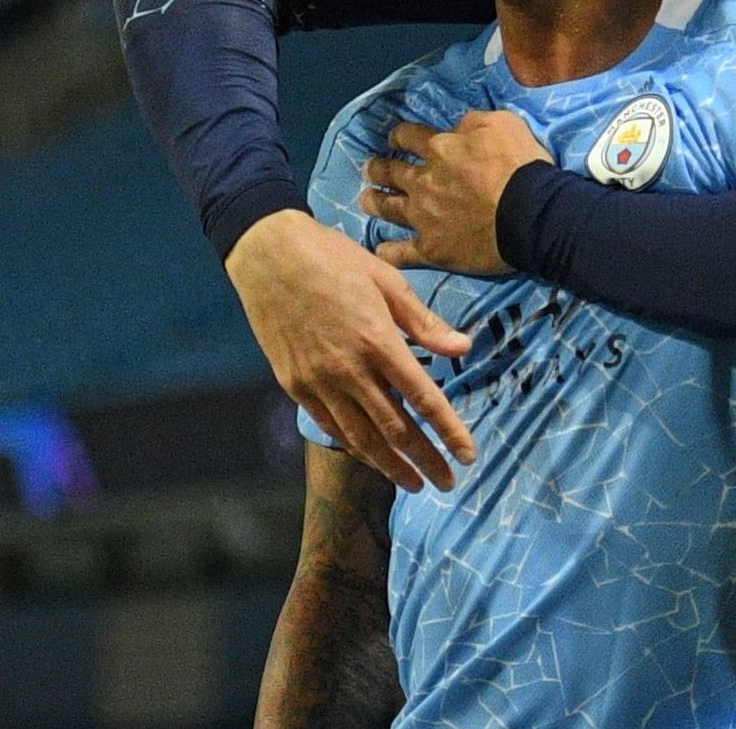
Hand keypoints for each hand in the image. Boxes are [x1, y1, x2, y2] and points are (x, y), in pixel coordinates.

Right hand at [226, 209, 475, 491]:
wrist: (266, 253)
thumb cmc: (332, 257)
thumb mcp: (386, 279)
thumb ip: (423, 321)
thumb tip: (464, 348)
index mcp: (377, 340)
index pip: (423, 398)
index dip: (449, 431)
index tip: (468, 456)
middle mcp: (347, 368)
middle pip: (394, 429)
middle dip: (425, 460)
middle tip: (447, 483)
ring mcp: (317, 380)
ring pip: (360, 438)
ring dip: (390, 466)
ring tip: (414, 483)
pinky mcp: (293, 383)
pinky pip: (329, 425)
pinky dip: (353, 446)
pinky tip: (370, 455)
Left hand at [362, 111, 550, 275]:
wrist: (532, 215)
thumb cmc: (521, 166)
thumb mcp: (501, 123)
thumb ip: (472, 123)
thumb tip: (457, 127)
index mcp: (439, 149)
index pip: (408, 137)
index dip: (399, 136)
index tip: (395, 139)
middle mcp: (423, 182)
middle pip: (389, 172)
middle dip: (377, 169)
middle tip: (370, 169)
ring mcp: (423, 217)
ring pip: (387, 208)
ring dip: (373, 202)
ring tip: (365, 199)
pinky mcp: (431, 249)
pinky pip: (402, 253)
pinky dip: (389, 252)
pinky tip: (379, 250)